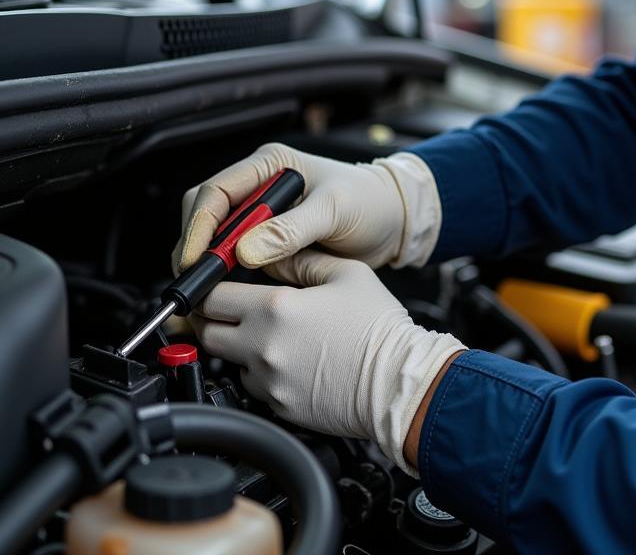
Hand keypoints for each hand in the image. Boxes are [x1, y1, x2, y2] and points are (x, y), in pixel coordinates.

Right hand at [172, 142, 441, 273]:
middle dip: (196, 245)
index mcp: (269, 165)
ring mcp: (261, 213)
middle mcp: (259, 185)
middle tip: (198, 280)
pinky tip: (229, 288)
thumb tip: (246, 250)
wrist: (394, 219)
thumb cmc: (370, 201)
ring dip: (209, 260)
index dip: (199, 227)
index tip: (196, 259)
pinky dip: (226, 271)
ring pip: (215, 236)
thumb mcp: (334, 210)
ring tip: (209, 288)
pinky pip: (234, 254)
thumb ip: (292, 229)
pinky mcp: (268, 238)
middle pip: (206, 213)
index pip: (216, 192)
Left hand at [192, 250, 464, 472]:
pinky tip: (290, 361)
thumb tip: (272, 256)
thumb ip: (302, 259)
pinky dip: (262, 373)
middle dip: (215, 320)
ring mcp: (268, 382)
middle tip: (233, 311)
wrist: (397, 381)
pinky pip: (253, 387)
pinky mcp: (277, 407)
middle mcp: (263, 347)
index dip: (211, 288)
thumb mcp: (346, 273)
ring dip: (239, 348)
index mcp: (276, 308)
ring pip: (227, 363)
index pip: (212, 296)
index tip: (219, 286)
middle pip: (208, 333)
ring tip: (272, 337)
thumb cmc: (379, 328)